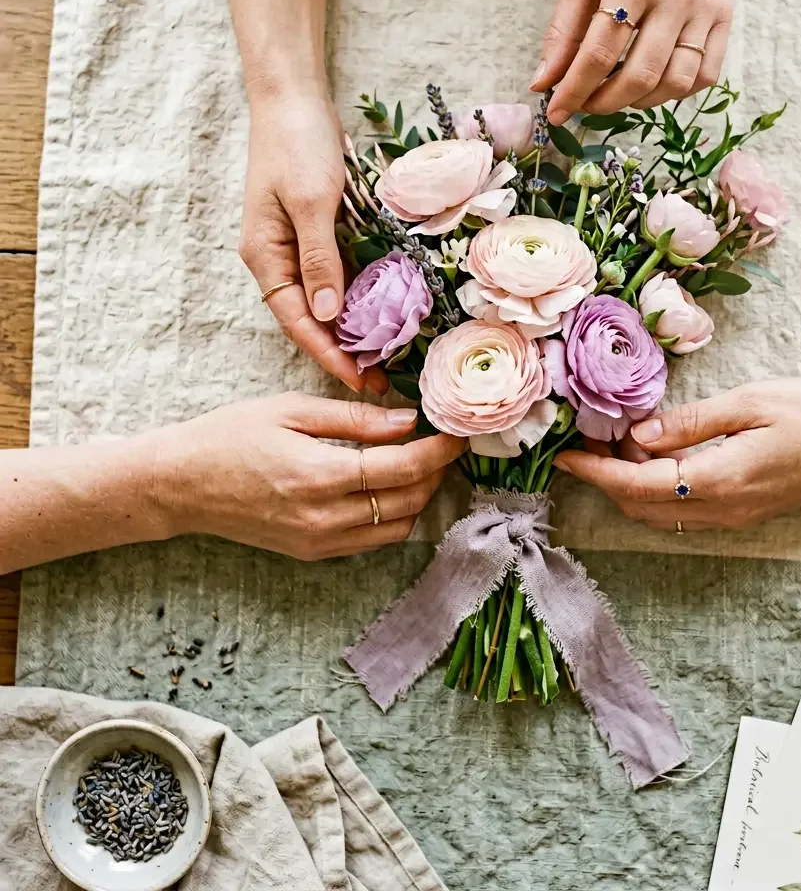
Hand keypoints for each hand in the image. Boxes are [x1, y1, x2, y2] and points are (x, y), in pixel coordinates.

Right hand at [155, 393, 464, 557]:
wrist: (180, 485)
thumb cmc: (230, 436)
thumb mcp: (291, 410)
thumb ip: (355, 418)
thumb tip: (408, 420)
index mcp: (319, 475)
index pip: (404, 469)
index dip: (440, 451)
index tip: (457, 432)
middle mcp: (324, 517)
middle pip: (409, 501)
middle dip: (436, 472)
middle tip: (441, 442)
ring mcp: (319, 541)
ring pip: (398, 528)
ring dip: (418, 497)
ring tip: (416, 463)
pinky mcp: (313, 553)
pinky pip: (372, 541)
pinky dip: (392, 516)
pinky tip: (387, 487)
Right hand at [240, 90, 388, 395]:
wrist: (292, 97)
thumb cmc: (297, 144)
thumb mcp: (312, 202)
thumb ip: (320, 259)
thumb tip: (326, 316)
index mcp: (265, 256)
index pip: (296, 321)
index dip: (326, 354)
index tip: (357, 381)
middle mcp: (277, 257)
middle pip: (309, 318)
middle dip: (341, 350)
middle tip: (378, 380)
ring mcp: (295, 245)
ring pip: (324, 300)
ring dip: (352, 328)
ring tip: (385, 356)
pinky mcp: (316, 232)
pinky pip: (337, 274)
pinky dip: (358, 295)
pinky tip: (384, 312)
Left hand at [534, 0, 735, 123]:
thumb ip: (563, 30)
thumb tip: (544, 81)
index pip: (599, 55)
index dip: (574, 92)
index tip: (557, 112)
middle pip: (638, 77)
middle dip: (604, 103)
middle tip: (586, 104)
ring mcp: (704, 10)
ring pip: (674, 84)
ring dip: (640, 102)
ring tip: (619, 94)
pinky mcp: (725, 17)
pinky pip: (705, 75)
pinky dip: (677, 93)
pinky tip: (654, 84)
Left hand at [554, 379, 800, 530]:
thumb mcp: (750, 402)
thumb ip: (690, 422)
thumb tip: (640, 432)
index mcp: (716, 480)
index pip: (636, 483)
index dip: (595, 471)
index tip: (562, 457)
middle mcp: (718, 509)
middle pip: (639, 504)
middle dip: (605, 476)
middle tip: (589, 436)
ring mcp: (730, 517)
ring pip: (657, 511)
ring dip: (628, 482)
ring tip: (619, 438)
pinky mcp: (739, 513)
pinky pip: (680, 509)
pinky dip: (655, 486)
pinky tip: (657, 452)